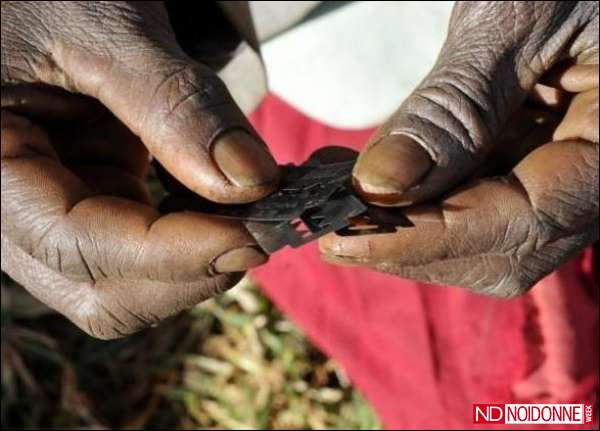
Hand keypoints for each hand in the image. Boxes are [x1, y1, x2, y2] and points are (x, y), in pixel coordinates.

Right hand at [1, 1, 278, 338]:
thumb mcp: (107, 29)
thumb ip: (176, 105)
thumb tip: (251, 182)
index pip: (75, 245)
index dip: (171, 253)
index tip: (252, 236)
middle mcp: (17, 210)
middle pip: (104, 292)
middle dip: (190, 271)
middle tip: (263, 228)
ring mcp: (63, 212)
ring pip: (133, 283)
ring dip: (202, 261)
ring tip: (253, 212)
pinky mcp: (100, 201)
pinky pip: (151, 250)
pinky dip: (200, 238)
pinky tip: (231, 203)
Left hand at [320, 1, 597, 296]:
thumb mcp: (512, 20)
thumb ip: (453, 108)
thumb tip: (380, 186)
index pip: (527, 220)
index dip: (430, 238)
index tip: (344, 238)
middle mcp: (597, 173)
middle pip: (502, 247)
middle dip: (408, 245)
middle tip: (327, 224)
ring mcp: (561, 171)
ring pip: (481, 236)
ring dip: (401, 228)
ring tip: (332, 199)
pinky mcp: (528, 160)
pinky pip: (472, 200)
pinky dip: (413, 200)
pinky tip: (364, 181)